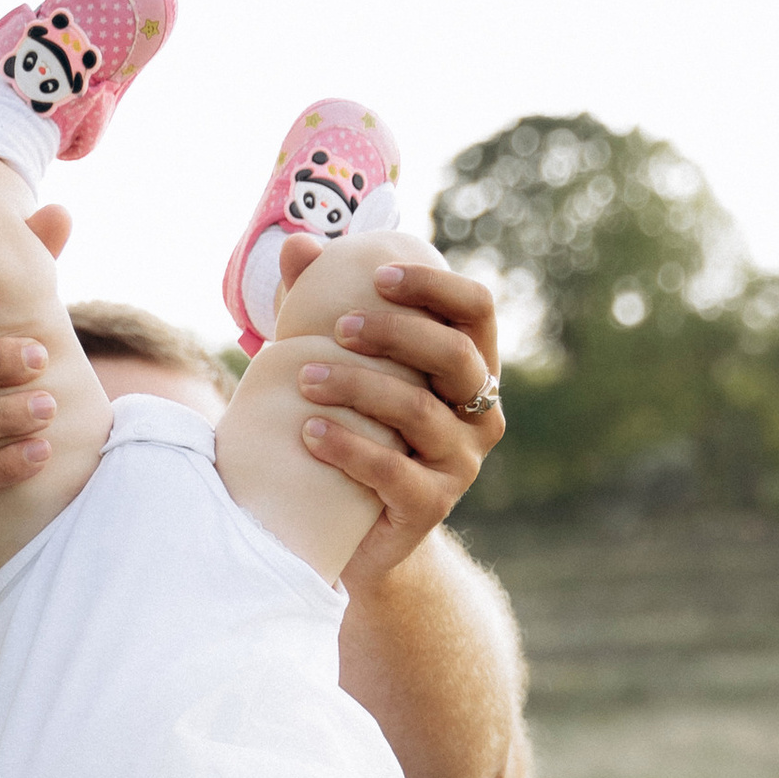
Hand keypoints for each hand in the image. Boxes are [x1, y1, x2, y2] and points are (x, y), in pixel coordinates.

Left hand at [285, 258, 508, 588]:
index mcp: (472, 367)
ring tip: (303, 378)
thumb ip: (321, 301)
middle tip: (336, 327)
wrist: (356, 533)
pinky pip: (393, 471)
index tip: (379, 275)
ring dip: (357, 385)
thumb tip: (297, 244)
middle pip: (454, 354)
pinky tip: (308, 432)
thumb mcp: (341, 361)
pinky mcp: (432, 507)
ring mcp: (462, 464)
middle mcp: (481, 413)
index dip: (435, 285)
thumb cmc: (353, 428)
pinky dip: (347, 447)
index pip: (477, 309)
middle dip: (394, 331)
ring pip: (419, 410)